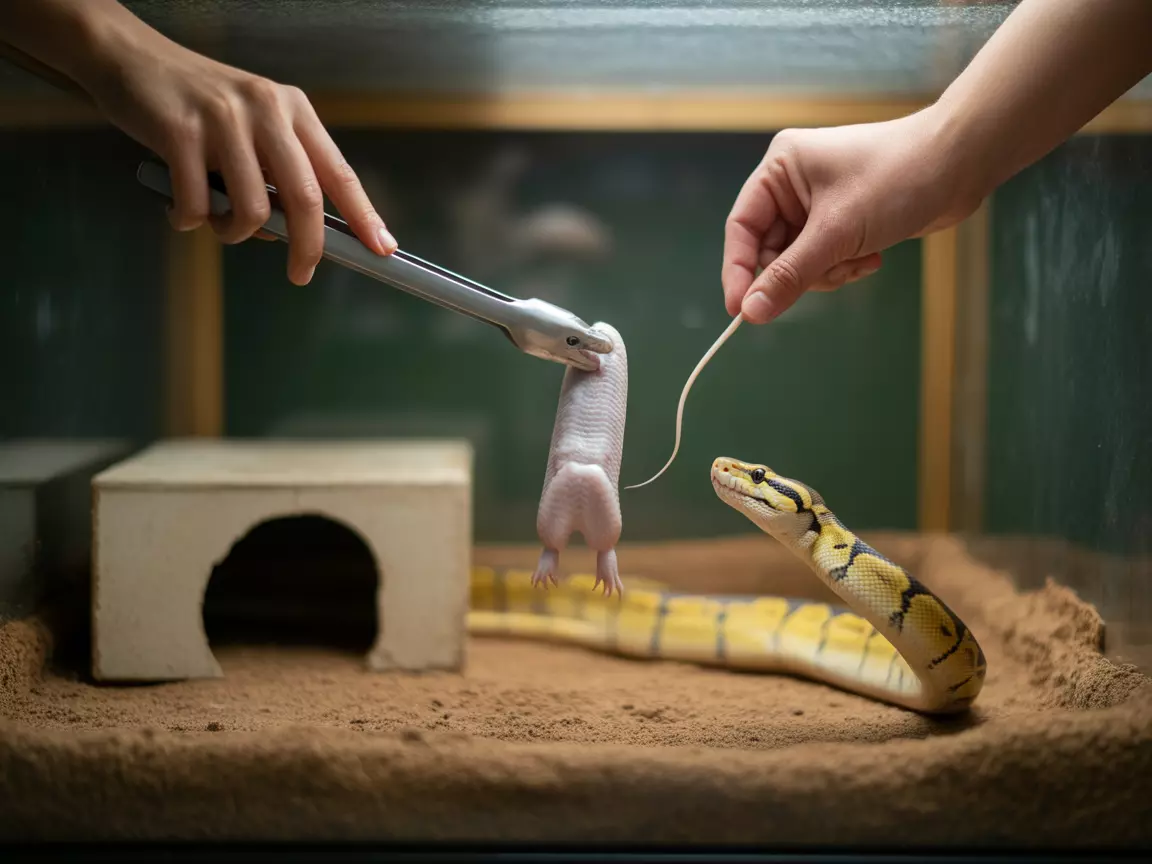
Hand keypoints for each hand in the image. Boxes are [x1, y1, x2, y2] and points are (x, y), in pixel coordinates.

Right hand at [78, 12, 396, 284]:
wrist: (129, 57)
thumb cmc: (196, 104)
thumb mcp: (252, 127)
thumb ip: (277, 173)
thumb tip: (297, 235)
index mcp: (293, 110)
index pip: (339, 172)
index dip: (363, 215)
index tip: (382, 249)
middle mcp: (266, 110)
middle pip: (305, 198)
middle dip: (308, 247)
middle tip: (301, 274)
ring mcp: (223, 119)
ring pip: (251, 210)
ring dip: (234, 234)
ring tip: (215, 224)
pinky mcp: (180, 132)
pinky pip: (197, 204)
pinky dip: (189, 222)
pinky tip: (180, 212)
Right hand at [722, 108, 981, 323]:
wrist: (962, 162)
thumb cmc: (898, 179)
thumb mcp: (837, 233)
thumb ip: (791, 275)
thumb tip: (751, 313)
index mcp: (780, 168)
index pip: (742, 228)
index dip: (739, 271)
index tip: (741, 311)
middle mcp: (794, 183)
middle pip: (772, 249)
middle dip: (801, 271)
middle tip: (830, 274)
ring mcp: (819, 202)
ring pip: (800, 260)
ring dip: (827, 272)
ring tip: (859, 261)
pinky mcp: (843, 219)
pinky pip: (825, 258)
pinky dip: (844, 267)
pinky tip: (872, 258)